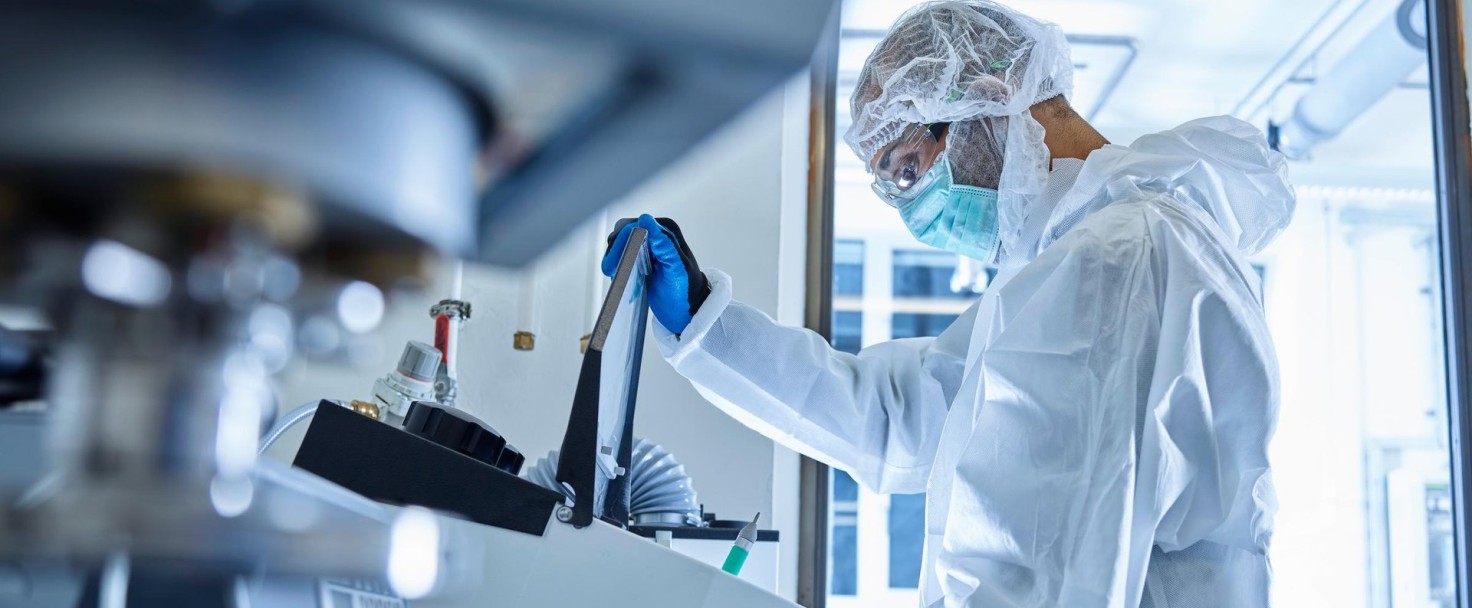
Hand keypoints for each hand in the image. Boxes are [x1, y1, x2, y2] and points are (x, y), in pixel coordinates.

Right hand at [603, 214, 710, 333]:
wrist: (687, 307)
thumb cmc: (685, 289)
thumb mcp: (677, 268)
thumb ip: (664, 244)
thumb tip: (645, 219)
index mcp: (666, 230)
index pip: (633, 227)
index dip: (619, 243)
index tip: (612, 264)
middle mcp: (657, 232)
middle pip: (623, 232)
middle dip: (614, 251)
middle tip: (610, 271)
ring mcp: (648, 243)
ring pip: (620, 241)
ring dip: (614, 257)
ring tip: (617, 275)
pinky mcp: (641, 254)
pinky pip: (621, 251)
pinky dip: (617, 263)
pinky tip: (621, 275)